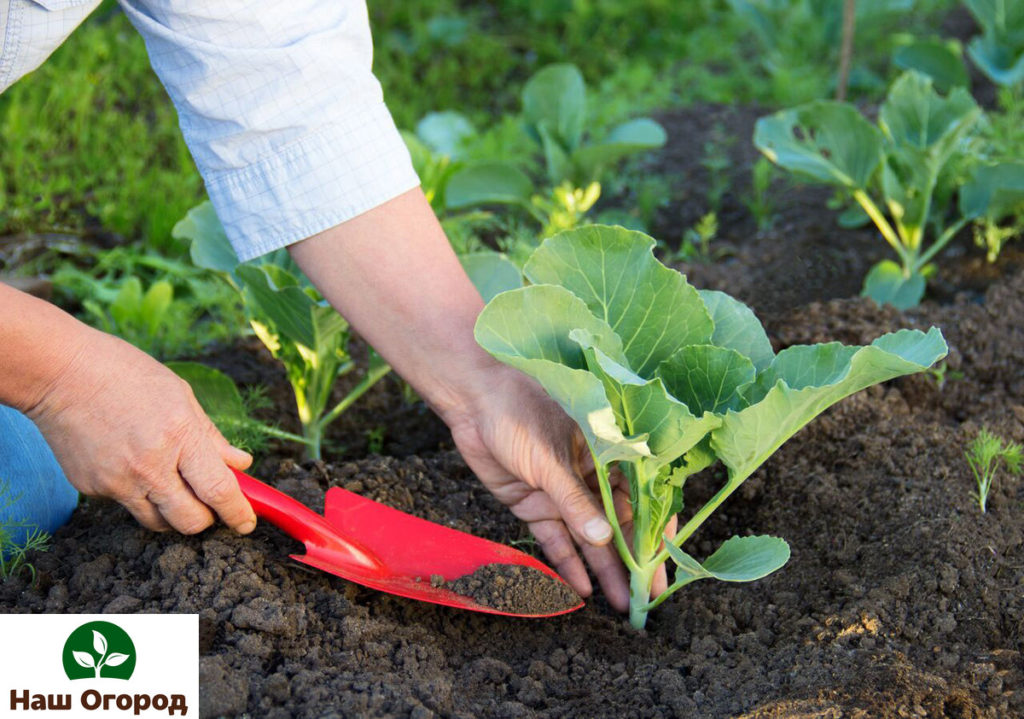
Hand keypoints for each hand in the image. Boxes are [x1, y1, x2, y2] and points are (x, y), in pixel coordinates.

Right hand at [26, 326, 256, 534]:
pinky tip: (131, 463)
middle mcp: (150, 465)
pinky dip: (139, 494)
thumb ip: (212, 436)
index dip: (238, 513)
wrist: (59, 373)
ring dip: (174, 513)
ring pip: (159, 522)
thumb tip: (241, 464)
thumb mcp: (181, 395)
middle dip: (207, 519)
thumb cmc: (125, 374)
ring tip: (172, 484)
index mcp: (180, 435)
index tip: (246, 522)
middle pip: (191, 521)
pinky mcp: (93, 489)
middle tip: (209, 504)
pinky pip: (128, 505)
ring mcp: (118, 481)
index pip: (219, 490)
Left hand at [287, 189, 671, 610]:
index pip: (640, 496)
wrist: (473, 398)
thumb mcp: (551, 458)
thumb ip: (576, 501)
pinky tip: (581, 587)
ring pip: (589, 537)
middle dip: (632, 560)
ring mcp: (562, 491)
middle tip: (647, 596)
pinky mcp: (534, 503)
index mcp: (608, 452)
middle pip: (618, 524)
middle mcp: (590, 474)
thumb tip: (604, 540)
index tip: (662, 561)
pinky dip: (566, 561)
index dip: (652, 530)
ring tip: (620, 603)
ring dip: (603, 568)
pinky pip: (554, 538)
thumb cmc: (520, 409)